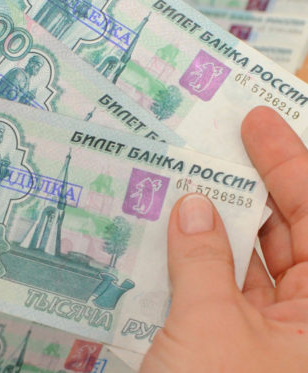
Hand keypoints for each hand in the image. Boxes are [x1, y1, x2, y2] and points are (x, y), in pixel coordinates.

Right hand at [141, 106, 307, 371]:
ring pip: (257, 263)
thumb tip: (190, 206)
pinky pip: (229, 292)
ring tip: (183, 178)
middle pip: (294, 235)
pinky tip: (172, 231)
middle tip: (212, 141)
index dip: (292, 163)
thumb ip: (201, 260)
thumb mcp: (209, 330)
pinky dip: (201, 262)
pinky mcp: (242, 351)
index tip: (256, 117)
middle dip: (254, 187)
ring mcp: (279, 340)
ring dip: (218, 224)